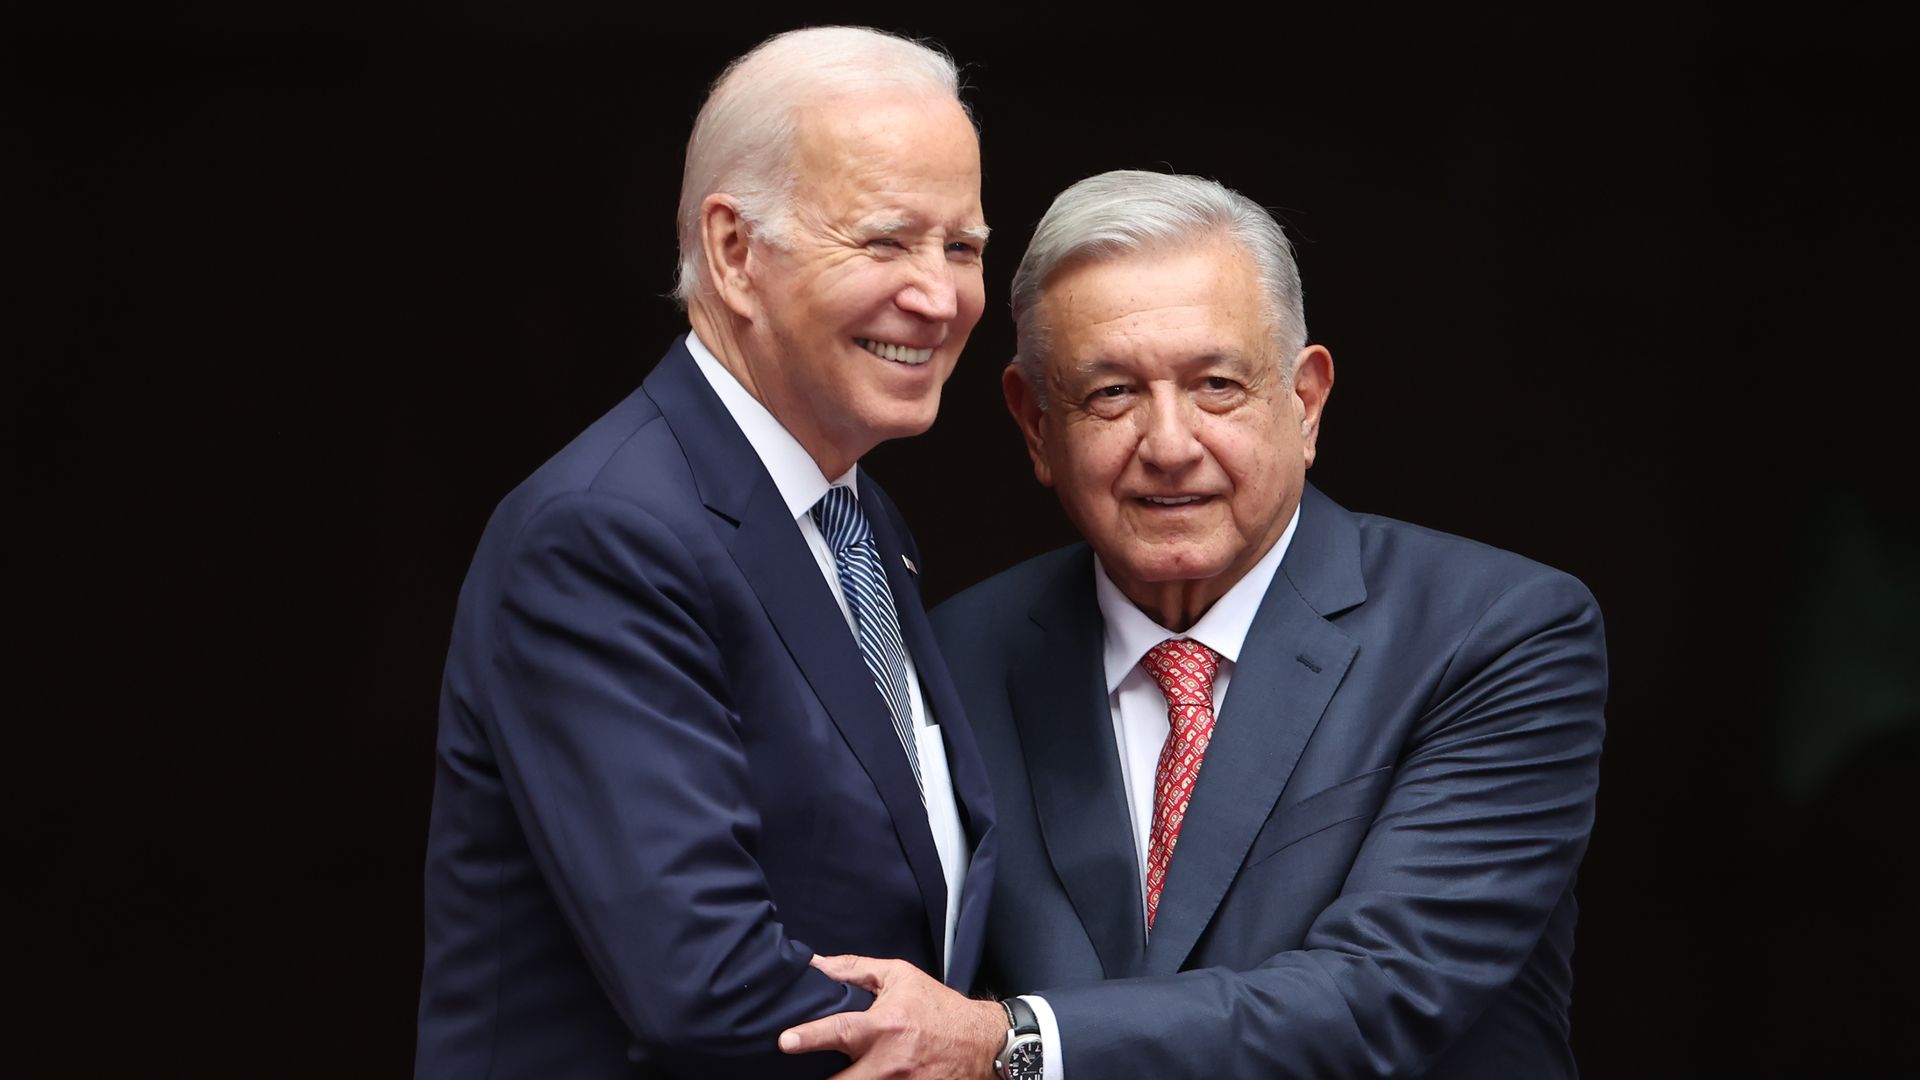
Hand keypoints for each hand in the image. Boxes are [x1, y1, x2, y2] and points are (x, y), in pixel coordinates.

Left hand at [778, 954, 1006, 1078]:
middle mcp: (890, 1062)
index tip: (784, 1042)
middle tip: (805, 1072)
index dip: (808, 1037)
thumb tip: (816, 964)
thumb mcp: (900, 977)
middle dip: (821, 1079)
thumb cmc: (937, 1007)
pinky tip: (860, 1077)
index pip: (839, 1032)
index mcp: (884, 1026)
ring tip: (831, 1074)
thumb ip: (855, 970)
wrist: (981, 1043)